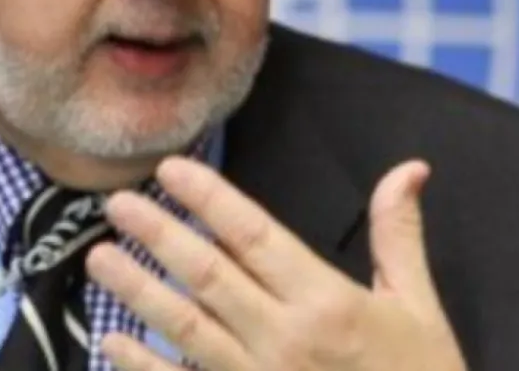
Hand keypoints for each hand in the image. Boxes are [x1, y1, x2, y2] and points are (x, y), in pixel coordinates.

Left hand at [85, 157, 465, 370]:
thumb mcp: (418, 310)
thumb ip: (398, 237)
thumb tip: (408, 167)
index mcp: (326, 303)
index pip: (253, 235)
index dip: (208, 197)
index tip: (170, 169)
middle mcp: (285, 340)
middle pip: (207, 274)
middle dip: (157, 234)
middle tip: (117, 202)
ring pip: (185, 328)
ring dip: (137, 290)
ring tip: (100, 258)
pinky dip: (143, 365)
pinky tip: (111, 341)